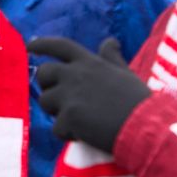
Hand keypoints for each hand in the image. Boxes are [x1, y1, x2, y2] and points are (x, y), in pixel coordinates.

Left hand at [30, 36, 151, 151]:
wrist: (146, 127)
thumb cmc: (139, 102)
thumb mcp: (125, 73)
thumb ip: (110, 59)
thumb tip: (110, 41)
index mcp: (90, 63)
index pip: (61, 46)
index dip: (43, 44)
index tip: (30, 47)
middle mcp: (76, 74)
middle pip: (44, 73)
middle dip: (46, 85)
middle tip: (59, 98)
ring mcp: (70, 95)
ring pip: (45, 101)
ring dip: (57, 113)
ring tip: (79, 120)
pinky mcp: (68, 117)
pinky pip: (56, 128)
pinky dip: (68, 134)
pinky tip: (86, 135)